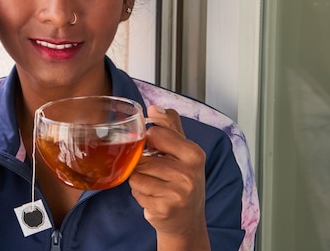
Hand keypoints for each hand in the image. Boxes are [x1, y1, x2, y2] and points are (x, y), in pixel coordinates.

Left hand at [129, 106, 209, 250]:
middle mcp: (189, 172)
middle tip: (159, 175)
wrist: (187, 222)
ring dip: (140, 181)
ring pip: (136, 175)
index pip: (155, 134)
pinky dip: (140, 195)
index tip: (158, 152)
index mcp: (194, 153)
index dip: (150, 143)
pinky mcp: (164, 208)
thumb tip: (154, 108)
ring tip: (156, 187)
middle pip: (142, 158)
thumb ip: (169, 127)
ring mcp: (177, 192)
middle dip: (143, 166)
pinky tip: (154, 199)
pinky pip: (136, 192)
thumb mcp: (182, 152)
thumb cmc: (182, 183)